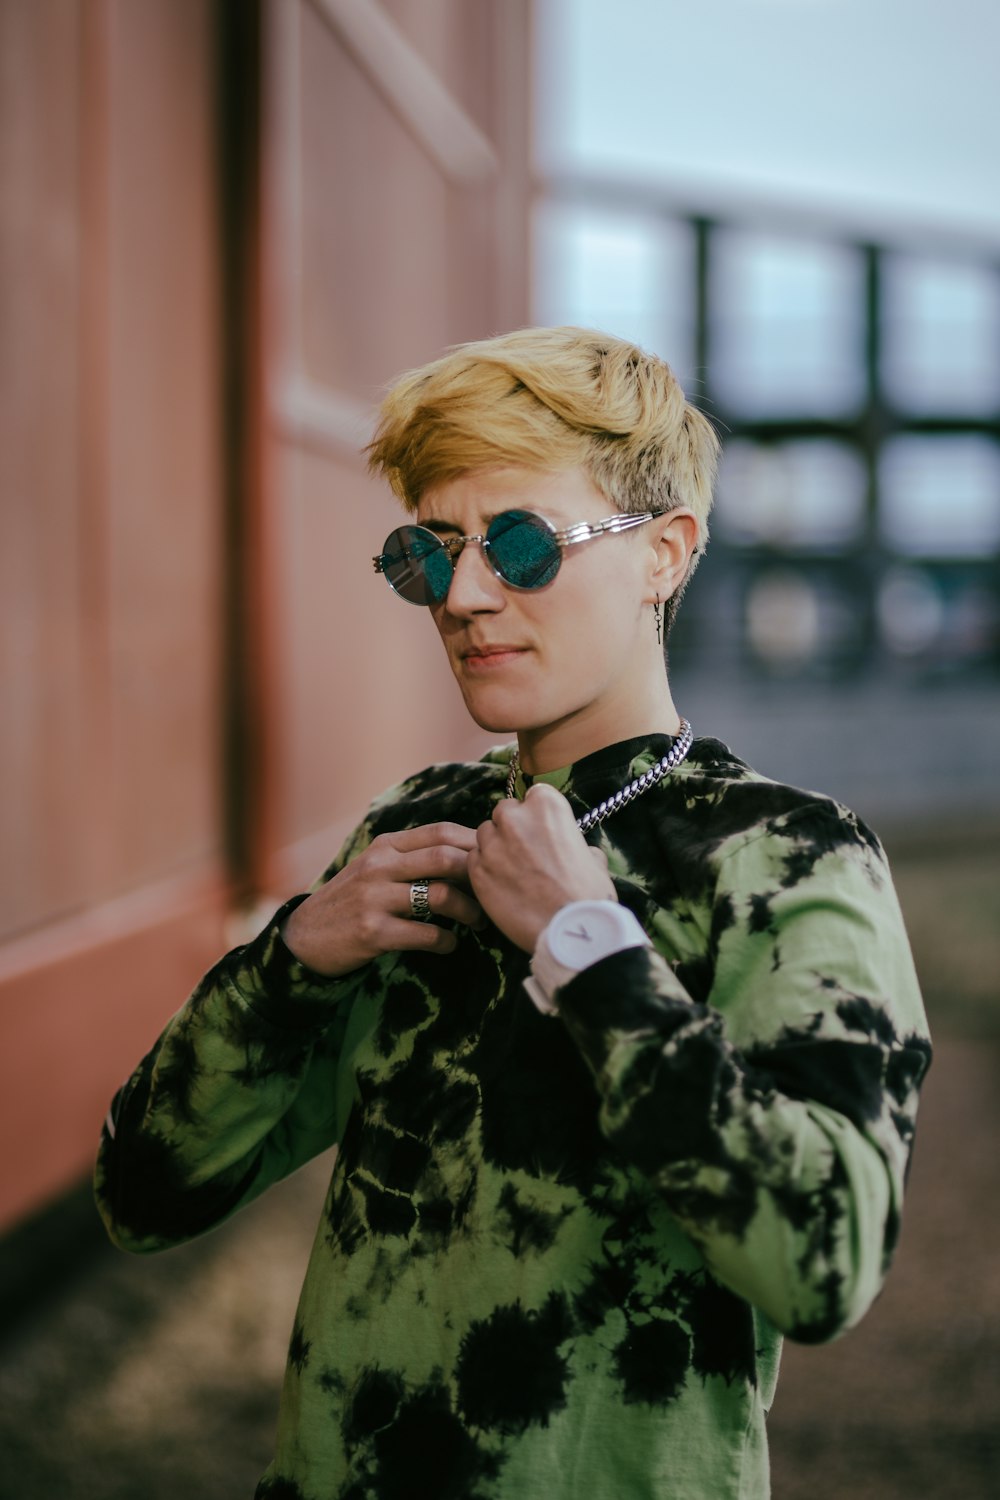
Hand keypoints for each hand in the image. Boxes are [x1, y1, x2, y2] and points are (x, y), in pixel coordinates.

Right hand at [281, 822, 484, 976]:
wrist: (305, 936)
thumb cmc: (351, 901)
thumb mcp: (374, 867)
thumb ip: (410, 856)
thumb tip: (466, 853)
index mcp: (385, 845)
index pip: (440, 831)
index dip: (473, 843)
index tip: (492, 861)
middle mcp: (380, 866)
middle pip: (446, 858)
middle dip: (478, 877)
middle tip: (492, 894)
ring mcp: (375, 899)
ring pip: (441, 896)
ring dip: (470, 912)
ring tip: (478, 922)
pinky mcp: (373, 932)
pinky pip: (426, 935)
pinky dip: (447, 941)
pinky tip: (449, 944)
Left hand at [468, 784, 616, 951]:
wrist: (571, 931)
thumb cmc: (588, 895)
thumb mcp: (593, 859)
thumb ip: (578, 845)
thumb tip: (579, 850)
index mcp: (547, 806)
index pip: (534, 795)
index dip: (537, 815)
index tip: (541, 831)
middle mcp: (516, 818)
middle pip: (504, 812)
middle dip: (512, 828)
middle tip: (524, 852)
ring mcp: (493, 844)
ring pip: (485, 835)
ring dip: (495, 848)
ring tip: (511, 871)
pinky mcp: (478, 871)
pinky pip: (473, 860)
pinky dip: (483, 870)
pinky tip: (500, 886)